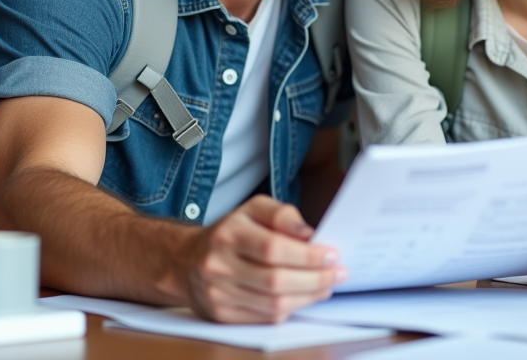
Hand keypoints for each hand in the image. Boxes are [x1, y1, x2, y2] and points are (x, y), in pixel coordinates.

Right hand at [185, 195, 345, 322]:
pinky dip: (291, 308)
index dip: (307, 255)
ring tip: (327, 286)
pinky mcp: (222, 315)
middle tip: (339, 274)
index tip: (333, 254)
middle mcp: (219, 265)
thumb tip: (309, 235)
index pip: (273, 248)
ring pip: (273, 304)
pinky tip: (304, 297)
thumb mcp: (253, 209)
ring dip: (308, 297)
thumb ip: (282, 215)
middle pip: (276, 280)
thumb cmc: (230, 232)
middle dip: (315, 279)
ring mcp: (218, 294)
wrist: (187, 261)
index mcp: (228, 234)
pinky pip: (265, 318)